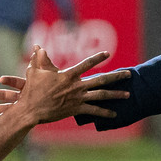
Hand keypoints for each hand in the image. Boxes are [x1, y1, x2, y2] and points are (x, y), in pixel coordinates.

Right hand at [0, 46, 129, 122]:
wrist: (30, 109)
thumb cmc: (32, 90)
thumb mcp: (34, 71)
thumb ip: (39, 58)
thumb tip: (38, 46)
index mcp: (68, 75)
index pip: (87, 63)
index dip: (98, 58)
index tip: (108, 54)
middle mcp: (77, 86)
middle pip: (101, 80)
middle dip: (117, 76)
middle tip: (129, 74)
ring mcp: (78, 98)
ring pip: (102, 95)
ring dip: (116, 95)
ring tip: (128, 94)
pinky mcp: (76, 109)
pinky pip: (94, 111)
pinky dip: (105, 112)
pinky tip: (115, 114)